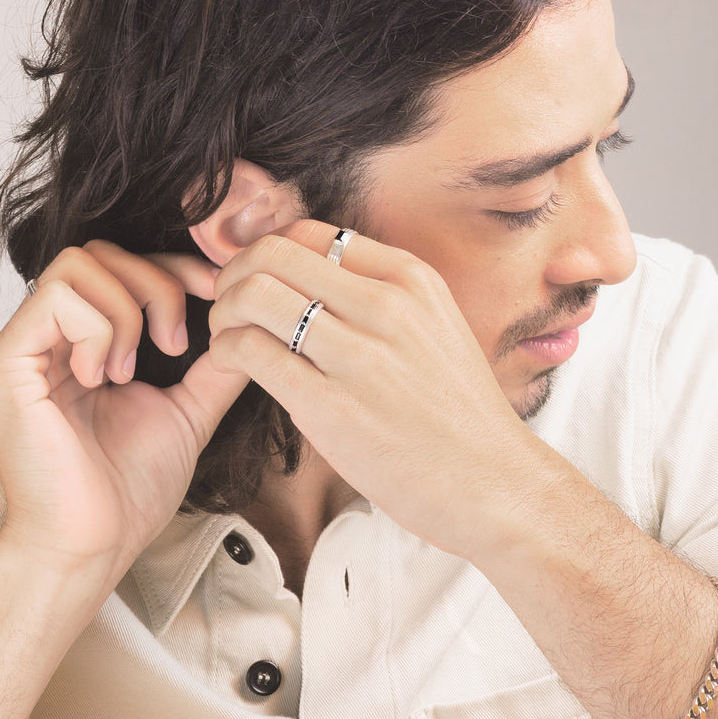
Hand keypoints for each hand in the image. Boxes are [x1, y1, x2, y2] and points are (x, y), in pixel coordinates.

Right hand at [0, 242, 248, 588]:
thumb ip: (214, 367)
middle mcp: (47, 336)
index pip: (124, 265)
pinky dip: (97, 329)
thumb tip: (251, 325)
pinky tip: (101, 378)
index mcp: (84, 342)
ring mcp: (22, 346)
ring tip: (130, 371)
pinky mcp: (4, 363)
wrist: (92, 544)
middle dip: (155, 283)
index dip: (174, 267)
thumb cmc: (129, 489)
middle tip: (174, 344)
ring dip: (126, 310)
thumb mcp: (188, 412)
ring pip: (79, 264)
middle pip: (100, 251)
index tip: (216, 292)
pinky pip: (57, 299)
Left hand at [207, 220, 539, 556]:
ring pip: (254, 294)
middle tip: (226, 304)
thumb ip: (379, 299)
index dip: (267, 252)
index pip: (310, 233)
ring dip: (223, 312)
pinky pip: (251, 351)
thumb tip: (312, 284)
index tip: (256, 280)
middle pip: (273, 253)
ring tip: (225, 337)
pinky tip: (231, 365)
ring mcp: (357, 354)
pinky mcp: (329, 405)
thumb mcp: (434, 329)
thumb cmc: (459, 417)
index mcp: (410, 279)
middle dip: (233, 273)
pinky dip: (225, 351)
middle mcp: (384, 304)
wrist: (495, 485)